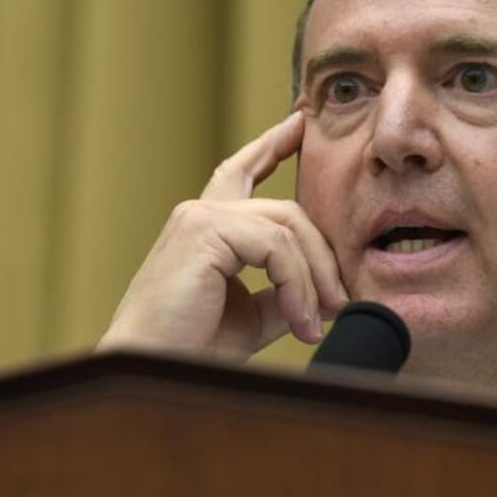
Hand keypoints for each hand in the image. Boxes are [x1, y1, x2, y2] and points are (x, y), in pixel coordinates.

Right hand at [97, 111, 348, 358]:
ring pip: (287, 226)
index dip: (272, 146)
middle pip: (286, 211)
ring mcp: (199, 217)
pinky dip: (297, 285)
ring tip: (316, 324)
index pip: (242, 172)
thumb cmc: (190, 350)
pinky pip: (276, 245)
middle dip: (322, 254)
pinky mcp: (204, 231)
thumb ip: (283, 293)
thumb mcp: (250, 316)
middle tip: (342, 303)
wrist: (154, 371)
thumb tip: (330, 293)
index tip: (299, 125)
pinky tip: (300, 322)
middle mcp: (199, 214)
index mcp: (205, 228)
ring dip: (314, 278)